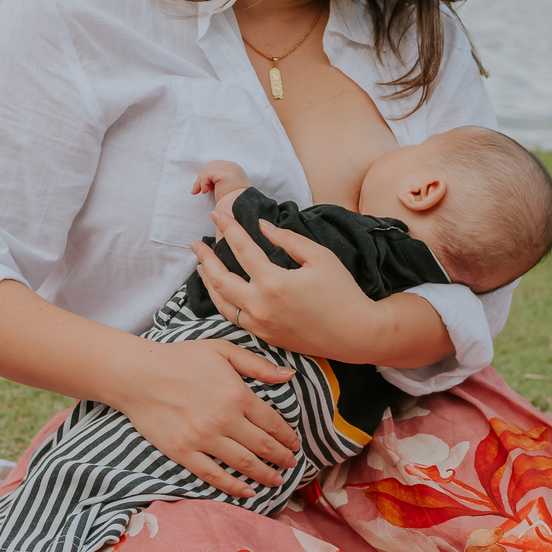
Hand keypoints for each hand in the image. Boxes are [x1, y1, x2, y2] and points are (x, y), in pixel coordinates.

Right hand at [109, 336, 300, 500]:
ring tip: (277, 481)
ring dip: (265, 475)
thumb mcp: (223, 350)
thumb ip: (258, 365)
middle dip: (281, 458)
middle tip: (291, 465)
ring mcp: (203, 439)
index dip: (288, 437)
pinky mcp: (183, 452)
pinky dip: (233, 487)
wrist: (138, 375)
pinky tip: (247, 492)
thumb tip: (289, 375)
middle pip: (263, 446)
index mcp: (237, 395)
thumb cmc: (182, 358)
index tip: (295, 444)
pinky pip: (213, 475)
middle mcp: (224, 420)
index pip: (273, 423)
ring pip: (244, 464)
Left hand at [192, 160, 251, 215]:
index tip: (204, 188)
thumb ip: (219, 181)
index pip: (216, 166)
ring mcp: (229, 169)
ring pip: (207, 170)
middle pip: (211, 165)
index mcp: (234, 168)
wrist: (242, 207)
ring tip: (203, 192)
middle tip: (197, 190)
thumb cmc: (234, 201)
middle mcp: (233, 166)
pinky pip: (207, 175)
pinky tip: (206, 192)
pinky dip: (203, 183)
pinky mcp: (224, 174)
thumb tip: (206, 182)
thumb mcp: (226, 187)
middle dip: (202, 178)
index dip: (208, 176)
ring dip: (201, 182)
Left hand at [192, 212, 377, 360]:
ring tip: (202, 267)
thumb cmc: (343, 292)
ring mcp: (260, 324)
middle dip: (205, 257)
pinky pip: (233, 317)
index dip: (228, 229)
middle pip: (220, 278)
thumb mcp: (320, 257)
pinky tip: (221, 291)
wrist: (355, 334)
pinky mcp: (265, 336)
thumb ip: (288, 240)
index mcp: (274, 282)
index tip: (217, 215)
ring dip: (208, 281)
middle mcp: (260, 306)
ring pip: (221, 301)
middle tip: (196, 242)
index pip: (242, 249)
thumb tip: (262, 227)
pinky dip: (222, 301)